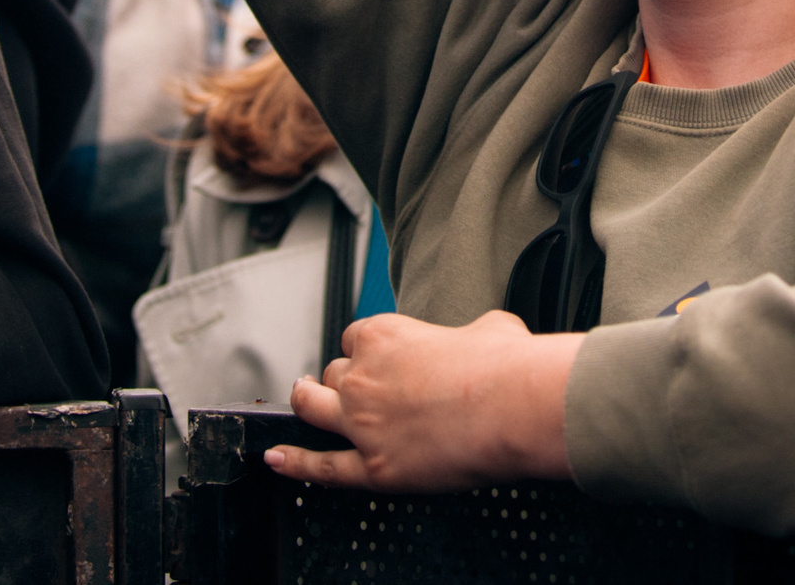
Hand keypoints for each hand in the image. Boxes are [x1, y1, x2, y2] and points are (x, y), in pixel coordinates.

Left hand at [267, 312, 579, 491]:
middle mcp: (364, 377)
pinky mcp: (374, 467)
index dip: (366, 352)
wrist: (516, 407)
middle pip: (332, 374)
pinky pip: (323, 467)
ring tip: (303, 402)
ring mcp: (363, 424)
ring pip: (313, 409)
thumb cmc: (507, 366)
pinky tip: (278, 460)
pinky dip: (296, 464)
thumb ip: (469, 332)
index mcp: (385, 336)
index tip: (379, 361)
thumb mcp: (489, 326)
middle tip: (356, 388)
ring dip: (305, 404)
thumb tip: (482, 338)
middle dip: (342, 379)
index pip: (355, 339)